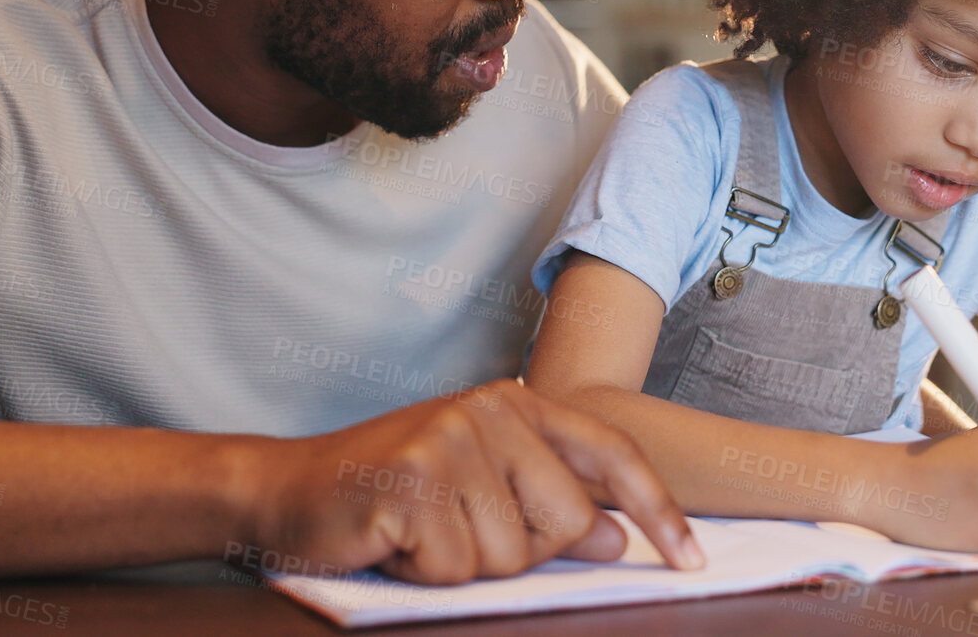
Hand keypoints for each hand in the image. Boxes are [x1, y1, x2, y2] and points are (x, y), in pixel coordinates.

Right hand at [238, 379, 703, 584]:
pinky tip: (393, 541)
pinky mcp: (411, 479)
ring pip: (512, 555)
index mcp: (515, 403)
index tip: (693, 559)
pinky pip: (456, 567)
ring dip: (463, 564)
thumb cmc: (392, 494)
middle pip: (569, 521)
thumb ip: (548, 501)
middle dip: (519, 551)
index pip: (612, 453)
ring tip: (420, 532)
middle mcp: (489, 409)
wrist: (285, 489)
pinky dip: (423, 573)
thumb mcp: (479, 484)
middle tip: (457, 529)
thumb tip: (618, 539)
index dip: (659, 509)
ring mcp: (450, 439)